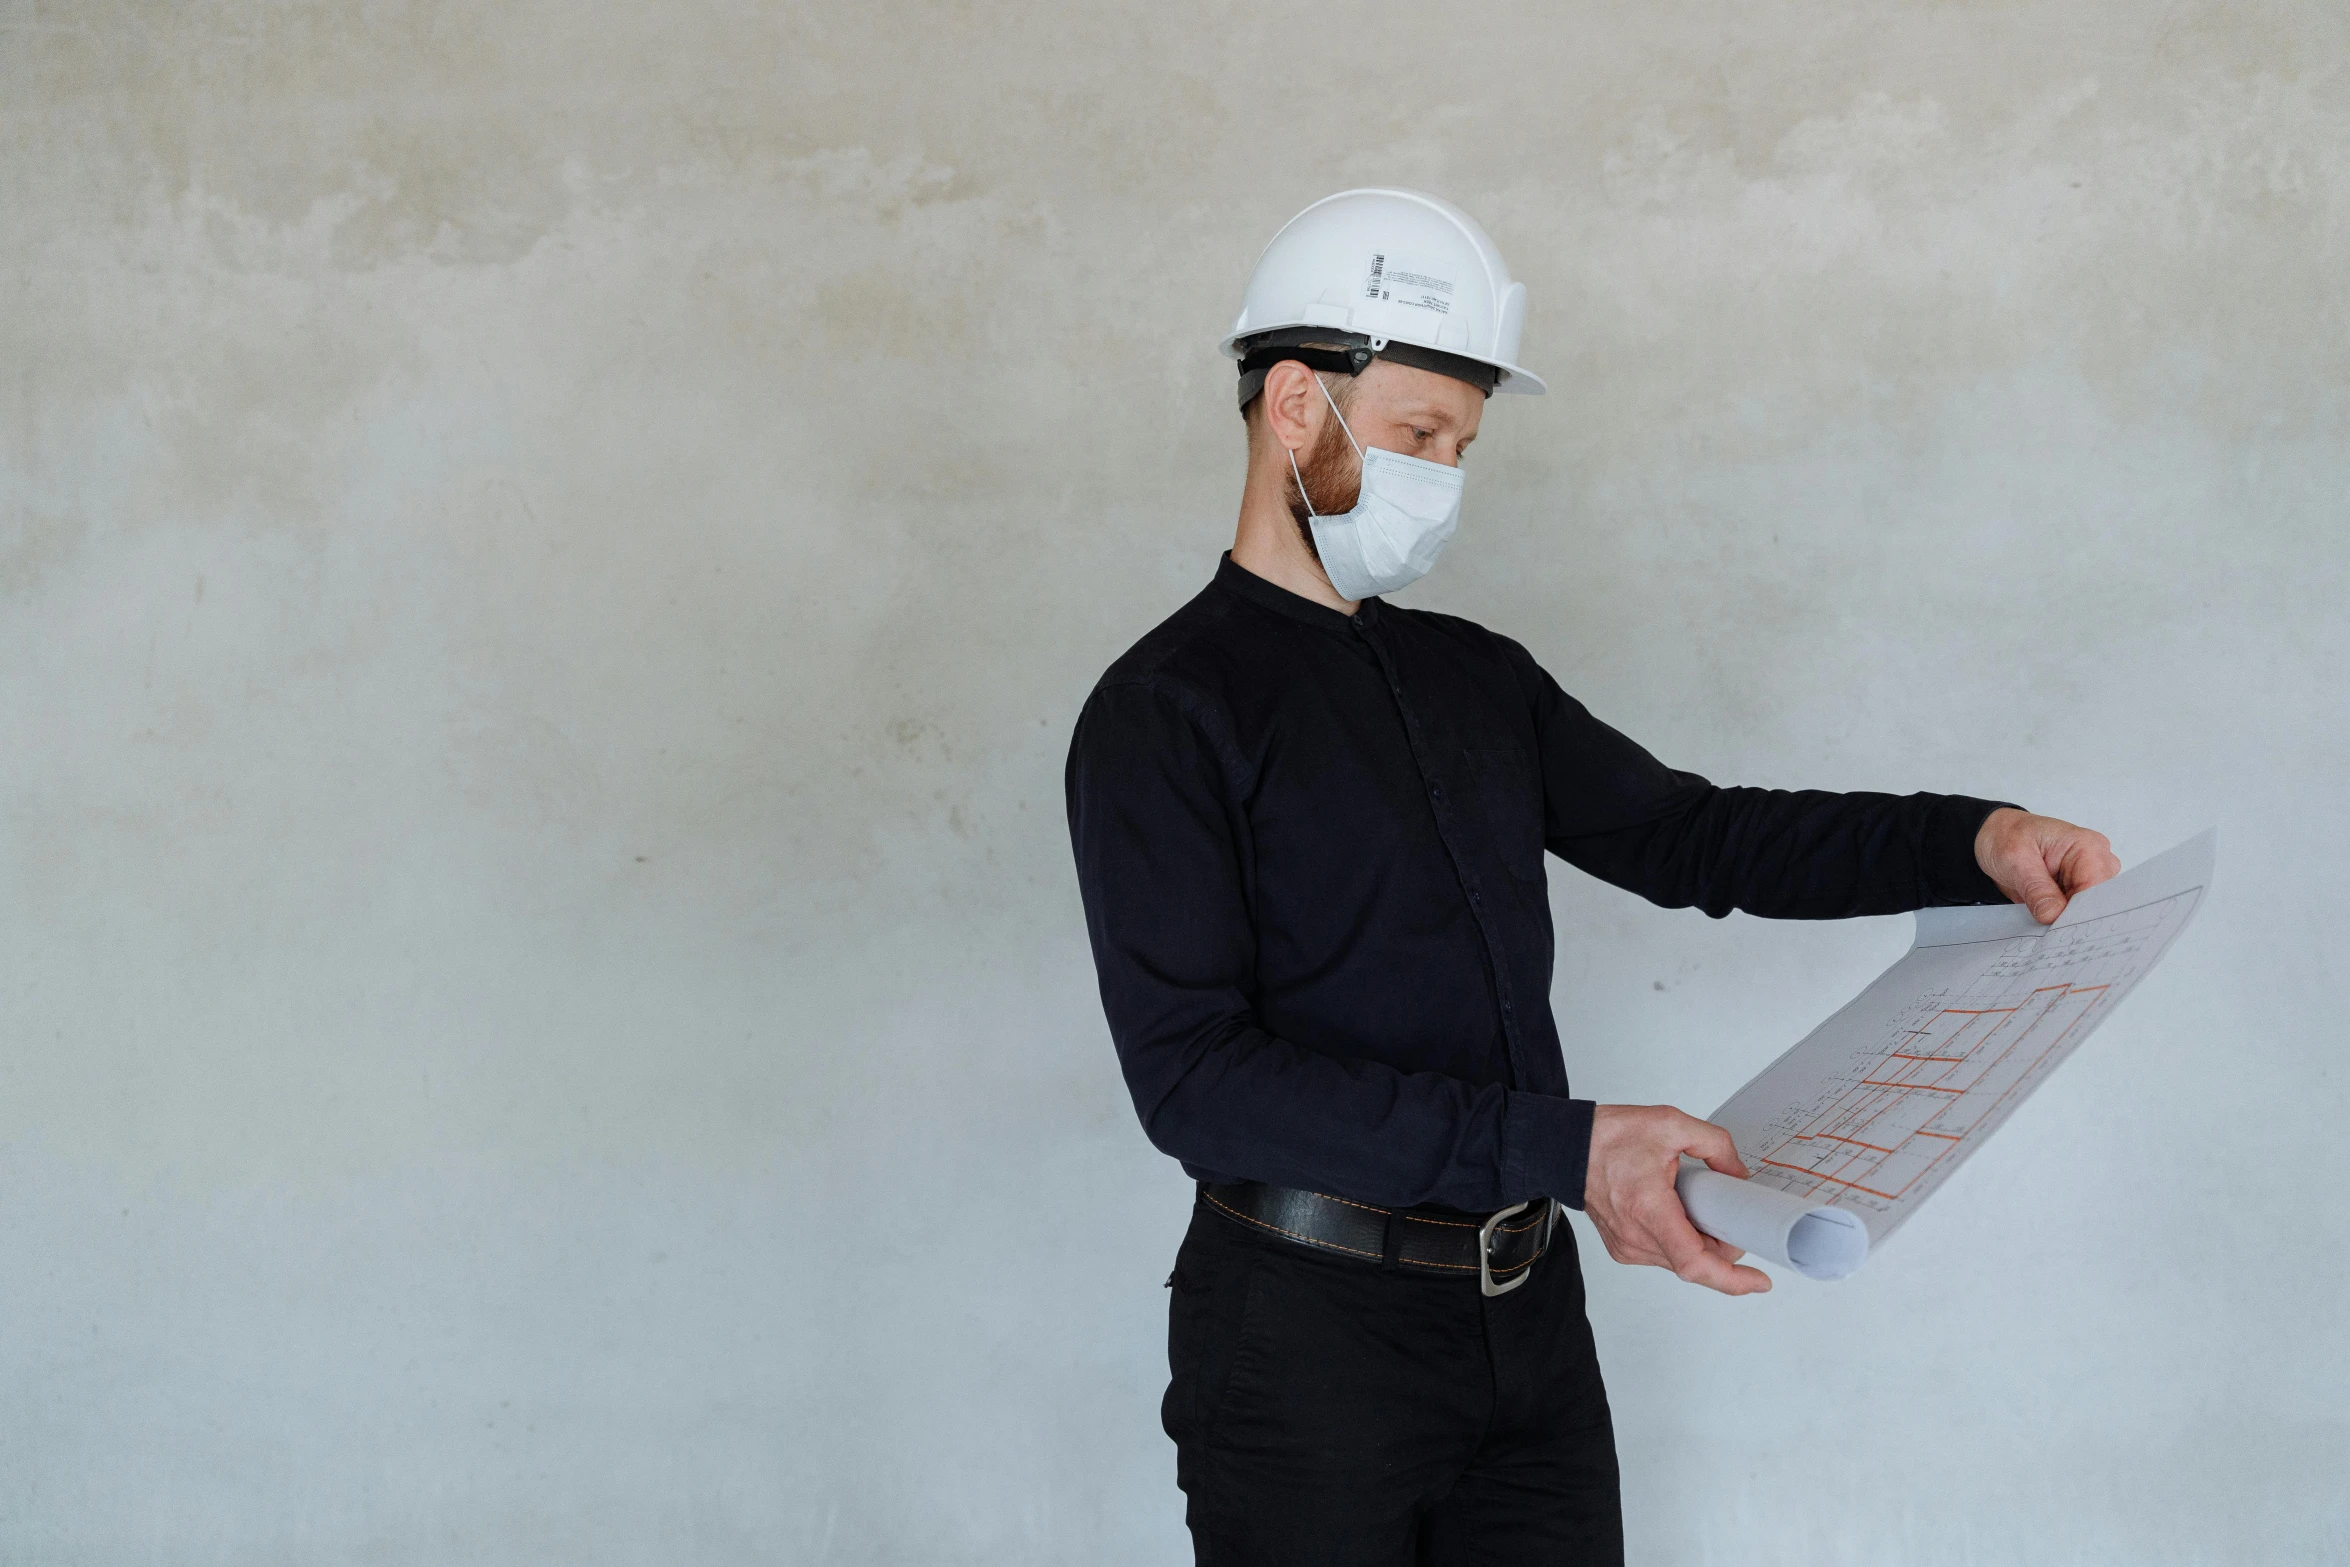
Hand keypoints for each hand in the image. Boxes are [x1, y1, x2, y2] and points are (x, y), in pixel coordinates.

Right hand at [1583, 1104, 1771, 1294]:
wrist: (1564, 1147)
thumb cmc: (1607, 1137)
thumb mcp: (1670, 1124)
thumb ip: (1715, 1145)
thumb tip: (1738, 1174)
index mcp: (1649, 1210)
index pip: (1695, 1263)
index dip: (1732, 1278)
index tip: (1759, 1281)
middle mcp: (1636, 1237)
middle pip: (1695, 1262)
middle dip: (1721, 1247)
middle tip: (1729, 1217)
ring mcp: (1627, 1247)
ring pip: (1680, 1261)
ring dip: (1700, 1243)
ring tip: (1697, 1207)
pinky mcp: (1623, 1248)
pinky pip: (1663, 1255)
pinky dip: (1680, 1241)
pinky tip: (1679, 1214)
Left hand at [1974, 808, 2120, 923]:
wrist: (1994, 838)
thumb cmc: (2006, 838)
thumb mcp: (2015, 860)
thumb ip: (2036, 888)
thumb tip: (2053, 915)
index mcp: (2087, 846)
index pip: (2096, 887)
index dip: (2079, 910)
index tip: (2058, 925)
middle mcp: (2095, 862)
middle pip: (2097, 902)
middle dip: (2073, 918)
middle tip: (2048, 929)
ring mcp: (2087, 878)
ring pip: (2088, 911)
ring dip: (2066, 921)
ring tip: (2043, 923)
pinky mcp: (2076, 891)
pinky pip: (2075, 913)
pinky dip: (2060, 921)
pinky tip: (2045, 922)